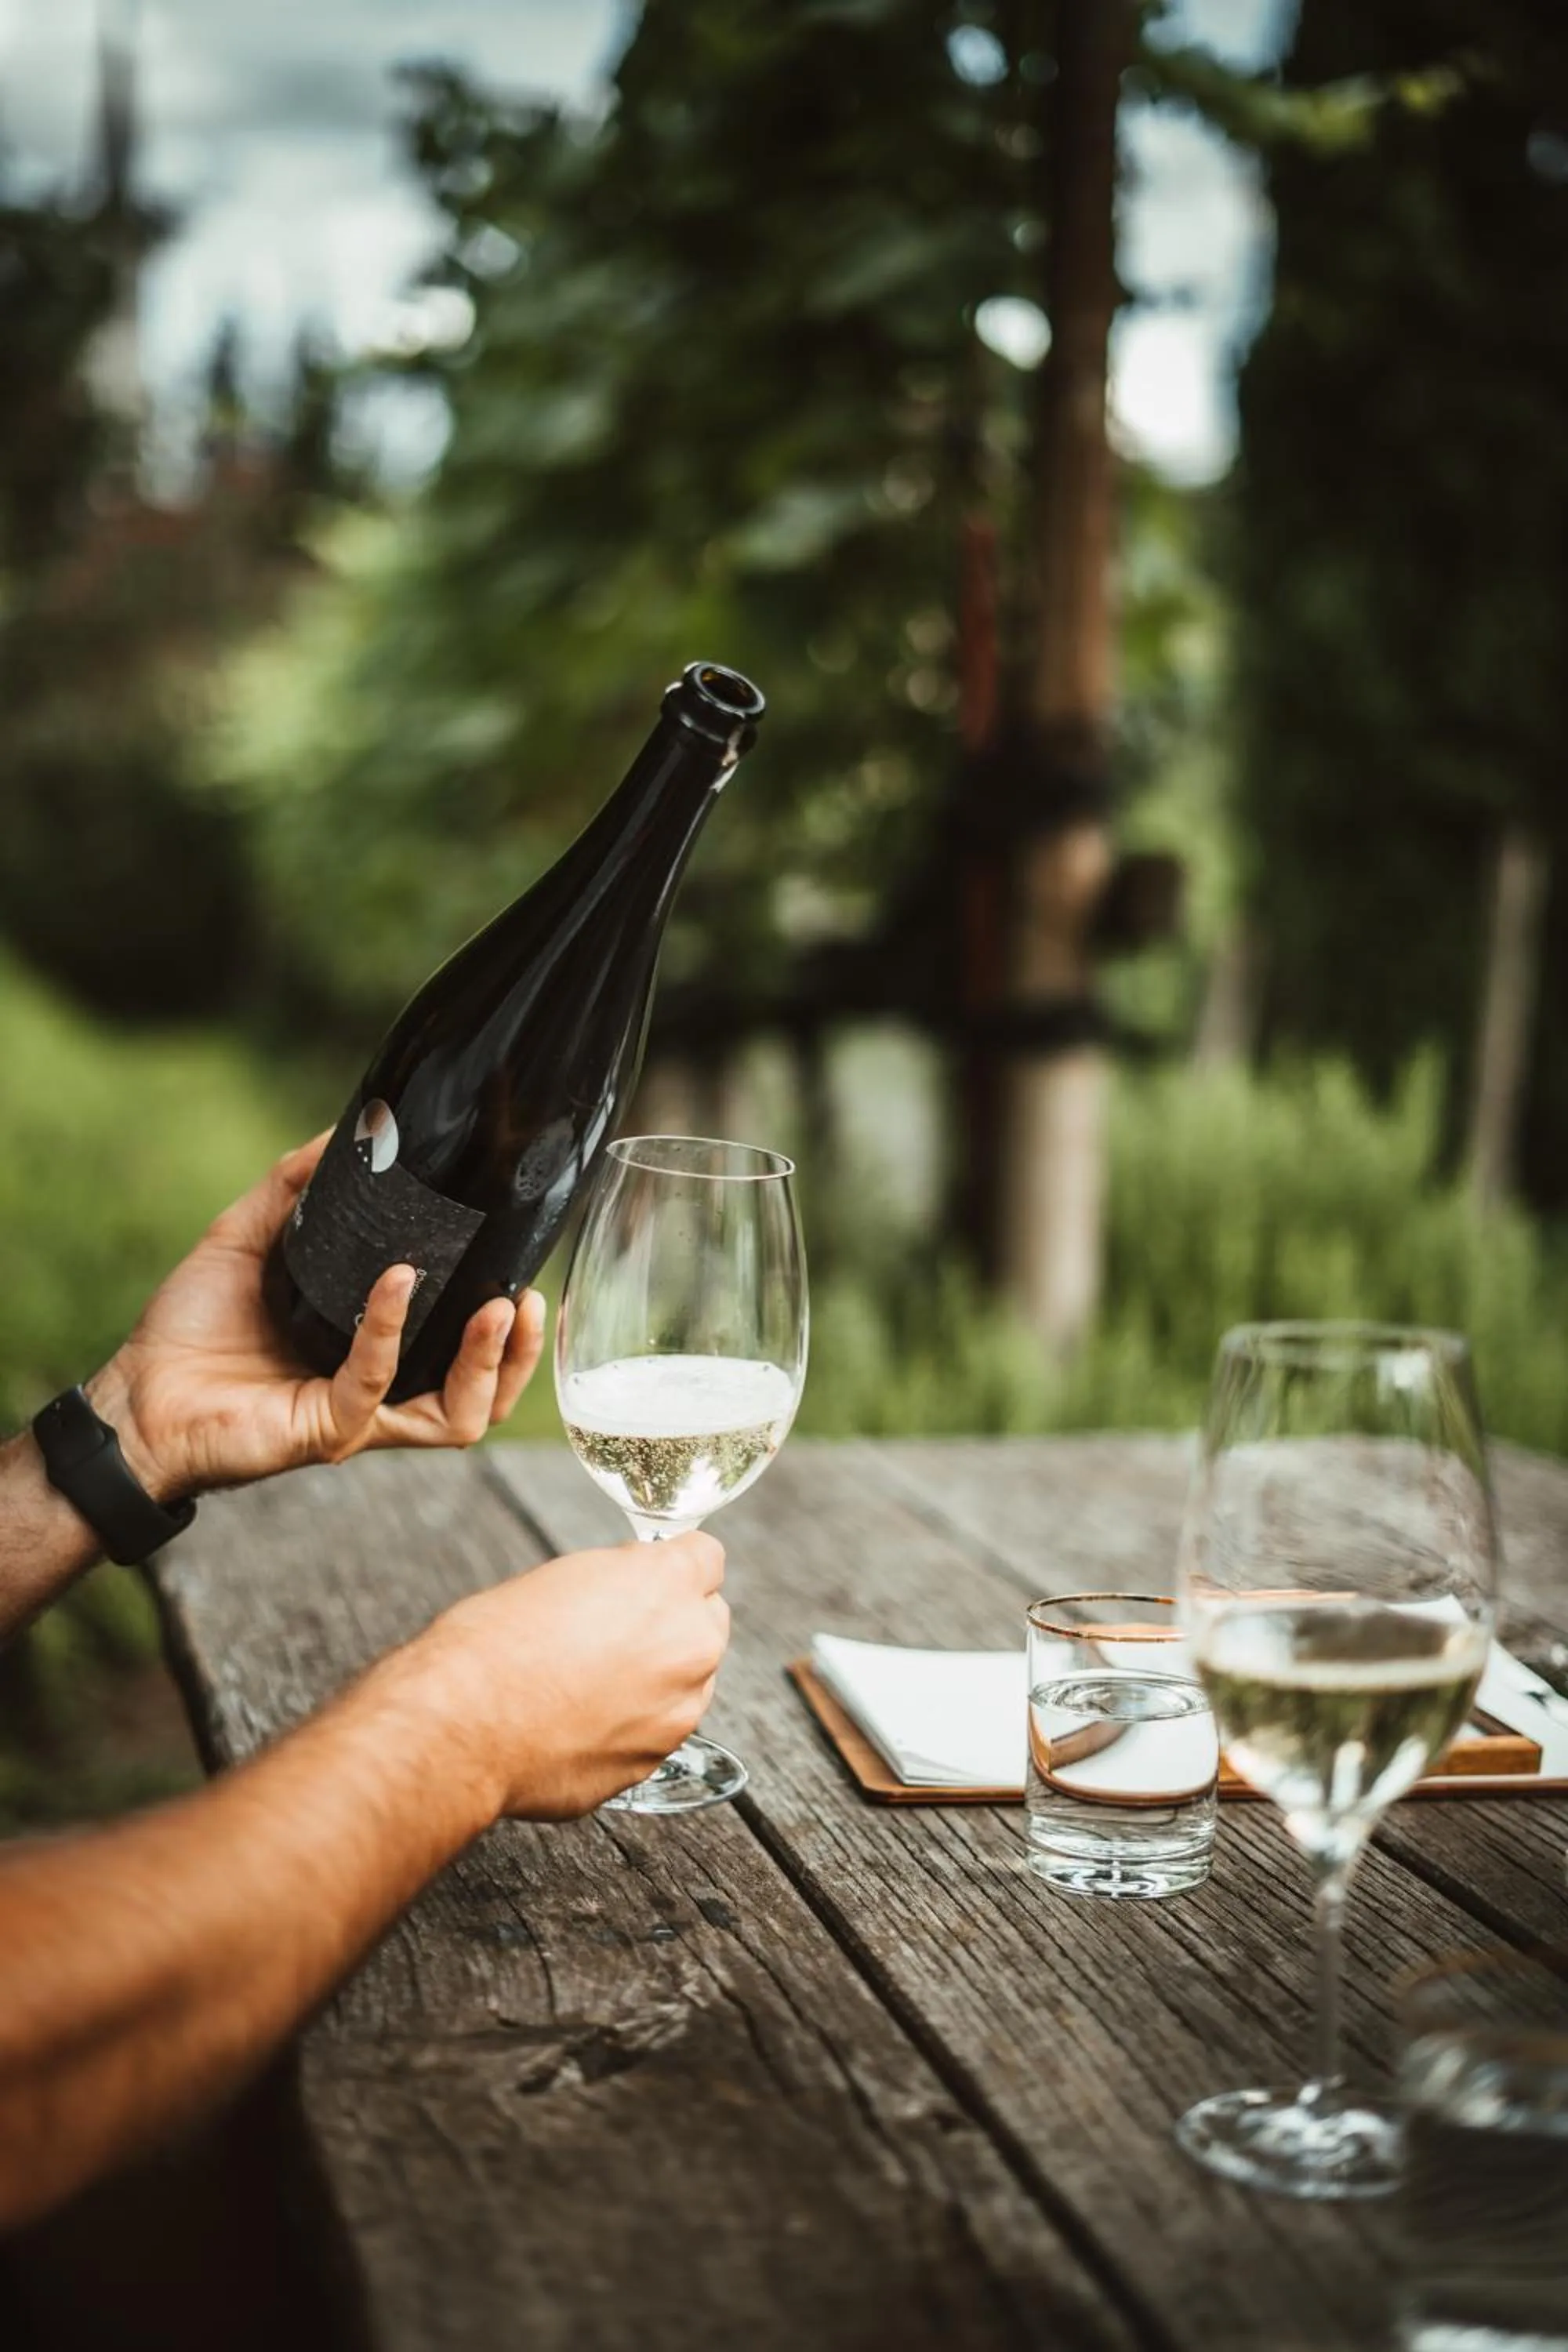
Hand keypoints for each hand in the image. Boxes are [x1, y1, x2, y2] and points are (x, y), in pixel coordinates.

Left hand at [84, 1135, 545, 1500]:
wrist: (133, 1395)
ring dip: (487, 1364)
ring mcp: (358, 1416)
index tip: (522, 1267)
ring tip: (499, 1310)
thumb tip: (345, 1132)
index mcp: (376, 1357)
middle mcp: (379, 1393)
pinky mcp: (326, 1429)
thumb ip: (294, 1189)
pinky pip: (374, 1382)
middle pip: (484, 1397)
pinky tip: (394, 1282)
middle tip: (525, 1298)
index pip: (465, 1353)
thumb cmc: (188, 1332)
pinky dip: (388, 1329)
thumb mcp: (248, 1238)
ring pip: (458, 1416)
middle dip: (519, 1355)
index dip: (507, 1326)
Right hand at [404, 1533, 729, 1817]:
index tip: (652, 1574)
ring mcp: (678, 1711)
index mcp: (667, 1584)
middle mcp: (690, 1646)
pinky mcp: (655, 1760)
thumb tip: (635, 1589)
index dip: (674, 1563)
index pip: (708, 1557)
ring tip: (589, 1683)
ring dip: (658, 1677)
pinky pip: (657, 1730)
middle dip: (673, 1620)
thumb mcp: (560, 1576)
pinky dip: (631, 1725)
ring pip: (690, 1681)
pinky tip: (579, 1722)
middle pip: (708, 1620)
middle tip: (614, 1631)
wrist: (461, 1727)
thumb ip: (620, 1580)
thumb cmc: (493, 1643)